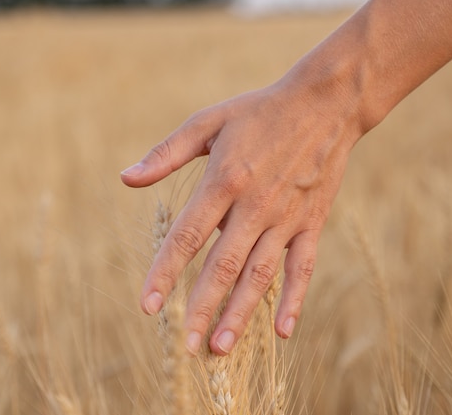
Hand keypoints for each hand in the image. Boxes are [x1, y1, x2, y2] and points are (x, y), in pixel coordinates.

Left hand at [121, 70, 362, 355]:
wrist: (325, 103)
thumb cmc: (259, 112)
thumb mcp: (208, 122)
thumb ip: (166, 153)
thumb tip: (125, 179)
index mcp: (224, 180)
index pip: (187, 236)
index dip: (165, 272)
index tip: (148, 306)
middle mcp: (255, 205)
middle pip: (223, 266)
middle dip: (202, 308)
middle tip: (187, 347)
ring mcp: (286, 217)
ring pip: (260, 274)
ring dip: (241, 312)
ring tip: (221, 347)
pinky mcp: (312, 223)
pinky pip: (303, 267)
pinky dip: (294, 299)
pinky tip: (282, 331)